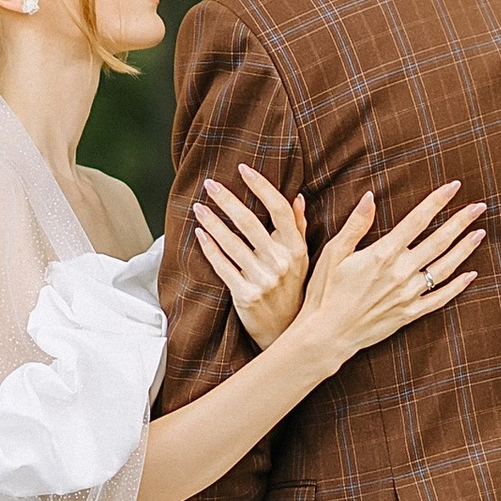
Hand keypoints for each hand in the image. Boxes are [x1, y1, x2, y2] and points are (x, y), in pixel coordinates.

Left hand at [193, 164, 308, 349]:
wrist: (285, 330)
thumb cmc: (292, 289)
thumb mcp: (302, 258)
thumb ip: (298, 227)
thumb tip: (297, 196)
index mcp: (295, 248)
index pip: (279, 210)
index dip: (261, 187)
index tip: (243, 170)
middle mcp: (281, 262)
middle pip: (250, 222)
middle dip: (227, 199)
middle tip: (210, 184)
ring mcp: (263, 279)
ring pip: (231, 243)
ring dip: (212, 222)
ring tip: (199, 207)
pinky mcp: (245, 295)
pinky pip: (222, 267)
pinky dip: (209, 249)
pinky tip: (199, 234)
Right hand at [296, 182, 484, 373]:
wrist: (326, 335)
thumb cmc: (325, 292)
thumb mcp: (334, 253)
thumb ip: (356, 224)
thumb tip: (371, 195)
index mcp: (383, 253)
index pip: (417, 220)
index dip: (437, 201)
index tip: (454, 186)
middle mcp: (401, 272)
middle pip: (439, 241)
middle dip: (461, 221)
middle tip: (479, 206)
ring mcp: (408, 295)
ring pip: (445, 268)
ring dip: (465, 249)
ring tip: (480, 233)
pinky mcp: (410, 314)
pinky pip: (440, 298)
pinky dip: (458, 286)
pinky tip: (471, 275)